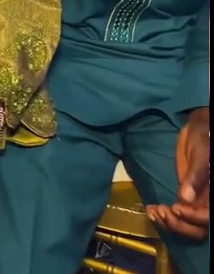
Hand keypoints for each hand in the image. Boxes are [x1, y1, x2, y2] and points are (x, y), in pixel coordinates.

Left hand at [146, 109, 208, 239]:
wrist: (196, 130)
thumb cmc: (202, 136)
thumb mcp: (200, 151)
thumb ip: (195, 173)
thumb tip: (186, 198)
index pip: (209, 217)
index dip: (195, 218)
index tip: (177, 207)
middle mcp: (208, 203)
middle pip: (198, 229)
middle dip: (179, 225)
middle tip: (162, 210)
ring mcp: (197, 204)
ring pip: (187, 227)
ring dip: (170, 224)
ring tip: (153, 211)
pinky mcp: (185, 201)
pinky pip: (177, 217)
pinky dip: (164, 218)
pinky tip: (151, 210)